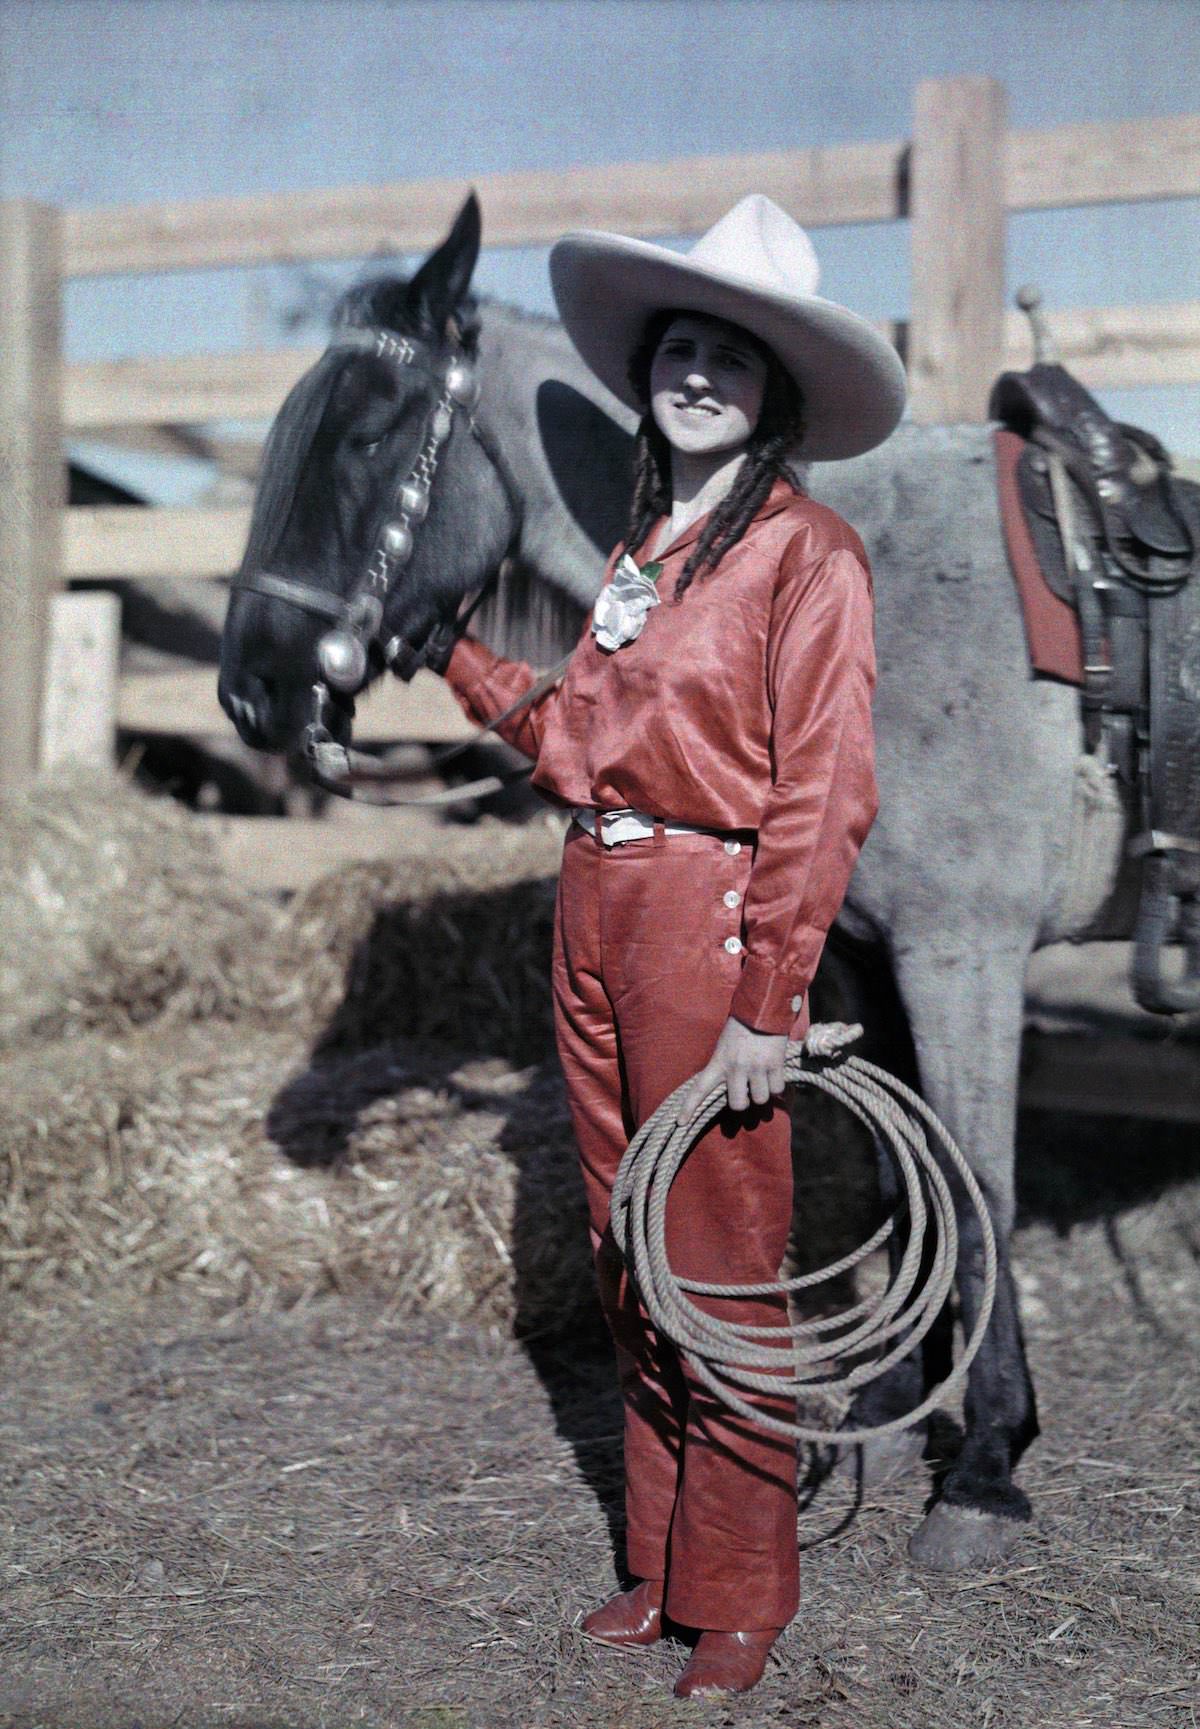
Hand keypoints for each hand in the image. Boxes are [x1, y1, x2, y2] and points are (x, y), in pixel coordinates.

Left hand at [674, 1016, 788, 1124]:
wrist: (762, 1009)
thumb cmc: (741, 1026)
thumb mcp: (724, 1045)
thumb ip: (725, 1066)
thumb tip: (733, 1089)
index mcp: (719, 1062)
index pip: (699, 1088)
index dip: (689, 1107)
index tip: (681, 1123)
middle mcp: (736, 1068)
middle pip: (737, 1105)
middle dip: (743, 1103)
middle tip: (746, 1094)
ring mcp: (756, 1067)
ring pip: (760, 1099)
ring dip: (762, 1093)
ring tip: (762, 1080)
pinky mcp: (775, 1064)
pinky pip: (777, 1089)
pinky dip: (776, 1086)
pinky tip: (774, 1075)